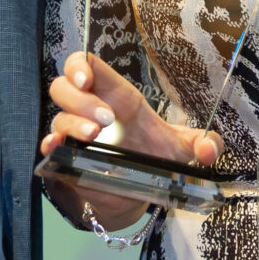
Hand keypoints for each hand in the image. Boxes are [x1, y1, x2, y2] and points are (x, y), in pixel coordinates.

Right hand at [40, 51, 220, 229]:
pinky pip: (48, 146)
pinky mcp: (67, 159)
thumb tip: (210, 151)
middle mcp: (91, 111)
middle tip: (105, 119)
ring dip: (72, 124)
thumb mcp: (184, 150)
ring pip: (58, 116)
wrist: (138, 194)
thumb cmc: (156, 158)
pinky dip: (50, 146)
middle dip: (81, 99)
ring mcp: (75, 135)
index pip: (86, 66)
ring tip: (94, 136)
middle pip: (64, 86)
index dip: (79, 65)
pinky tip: (58, 148)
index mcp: (117, 97)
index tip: (86, 78)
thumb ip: (204, 145)